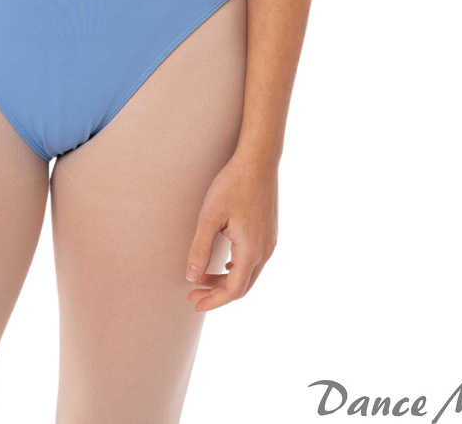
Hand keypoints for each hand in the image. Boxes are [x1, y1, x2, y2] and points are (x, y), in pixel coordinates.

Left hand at [184, 152, 278, 310]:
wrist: (259, 160)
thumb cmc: (233, 184)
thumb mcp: (210, 216)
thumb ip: (200, 248)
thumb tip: (191, 277)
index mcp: (251, 250)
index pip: (233, 290)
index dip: (214, 300)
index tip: (194, 302)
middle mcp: (265, 251)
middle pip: (242, 286)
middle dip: (217, 292)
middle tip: (193, 292)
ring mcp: (270, 241)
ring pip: (249, 273)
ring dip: (225, 279)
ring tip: (202, 277)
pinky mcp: (270, 232)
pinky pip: (254, 260)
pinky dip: (237, 268)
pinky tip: (223, 264)